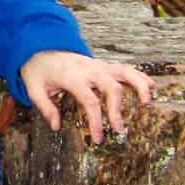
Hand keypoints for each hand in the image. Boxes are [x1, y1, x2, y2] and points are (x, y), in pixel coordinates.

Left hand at [19, 51, 153, 144]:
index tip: (98, 138)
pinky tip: (151, 86)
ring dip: (137, 85)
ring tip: (147, 102)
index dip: (96, 121)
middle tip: (119, 129)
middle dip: (117, 109)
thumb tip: (56, 126)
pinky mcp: (102, 65)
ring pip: (123, 72)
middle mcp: (88, 69)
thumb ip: (45, 107)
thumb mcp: (32, 88)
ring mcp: (97, 65)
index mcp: (72, 77)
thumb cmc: (37, 70)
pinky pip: (123, 68)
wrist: (39, 46)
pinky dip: (138, 75)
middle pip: (111, 87)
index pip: (90, 100)